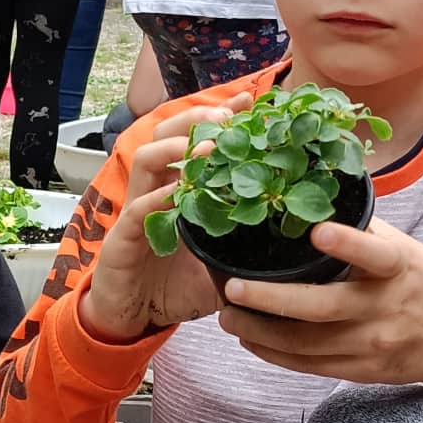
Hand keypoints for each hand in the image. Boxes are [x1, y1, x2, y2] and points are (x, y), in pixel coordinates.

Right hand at [80, 98, 253, 342]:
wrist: (133, 320)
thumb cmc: (175, 287)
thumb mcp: (224, 263)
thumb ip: (251, 248)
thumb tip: (300, 242)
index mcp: (179, 190)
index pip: (194, 139)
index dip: (219, 116)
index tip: (248, 102)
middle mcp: (156, 191)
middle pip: (166, 133)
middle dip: (198, 120)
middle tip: (228, 121)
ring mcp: (137, 211)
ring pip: (147, 159)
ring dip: (178, 149)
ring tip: (208, 150)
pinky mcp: (122, 240)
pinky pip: (138, 209)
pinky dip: (158, 198)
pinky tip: (179, 195)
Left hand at [216, 216, 422, 396]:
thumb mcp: (405, 250)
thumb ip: (362, 233)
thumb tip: (307, 200)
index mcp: (400, 268)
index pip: (376, 255)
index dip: (349, 245)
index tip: (319, 232)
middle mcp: (385, 308)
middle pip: (324, 309)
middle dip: (272, 300)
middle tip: (233, 289)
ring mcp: (373, 344)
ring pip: (307, 345)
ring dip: (261, 333)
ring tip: (228, 316)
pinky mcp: (362, 370)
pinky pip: (310, 366)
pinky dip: (275, 354)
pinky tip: (250, 340)